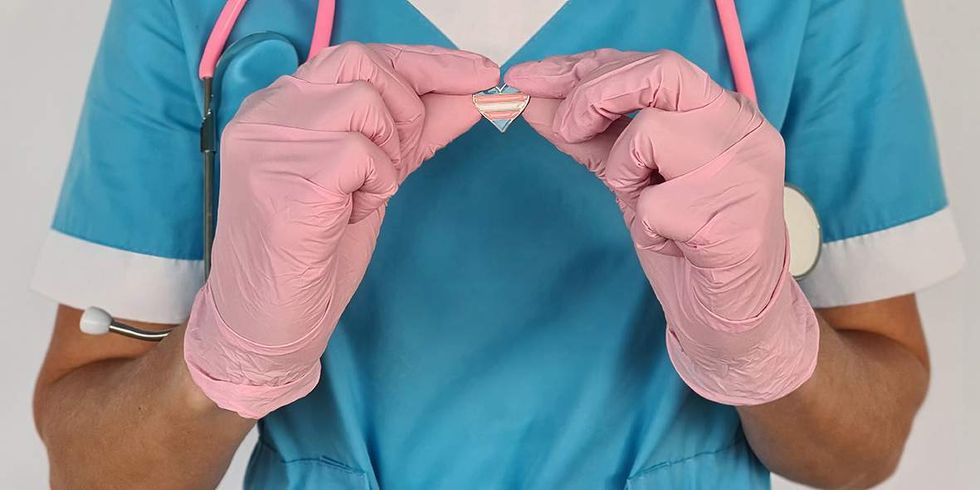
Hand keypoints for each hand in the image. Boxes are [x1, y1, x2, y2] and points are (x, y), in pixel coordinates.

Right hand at [184, 42, 498, 417]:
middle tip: (402, 160)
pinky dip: (375, 185)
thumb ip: (416, 132)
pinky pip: (363, 154)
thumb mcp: (373, 178)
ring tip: (360, 197)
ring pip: (366, 106)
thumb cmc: (314, 252)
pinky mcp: (288, 175)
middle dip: (408, 106)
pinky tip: (348, 214)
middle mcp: (268, 112)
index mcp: (283, 106)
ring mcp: (271, 140)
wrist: (266, 322)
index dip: (425, 62)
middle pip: (362, 63)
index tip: (479, 72)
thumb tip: (474, 92)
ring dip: (386, 156)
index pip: (360, 58)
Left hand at [507, 49, 818, 404]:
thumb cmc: (682, 239)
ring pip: (651, 134)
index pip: (648, 63)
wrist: (727, 316)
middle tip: (565, 129)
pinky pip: (656, 204)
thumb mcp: (629, 177)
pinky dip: (648, 228)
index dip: (582, 67)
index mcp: (720, 110)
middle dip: (593, 95)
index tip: (529, 78)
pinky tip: (675, 243)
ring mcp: (746, 172)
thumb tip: (529, 96)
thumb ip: (587, 134)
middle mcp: (742, 128)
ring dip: (626, 174)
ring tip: (650, 207)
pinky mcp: (738, 221)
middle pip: (660, 71)